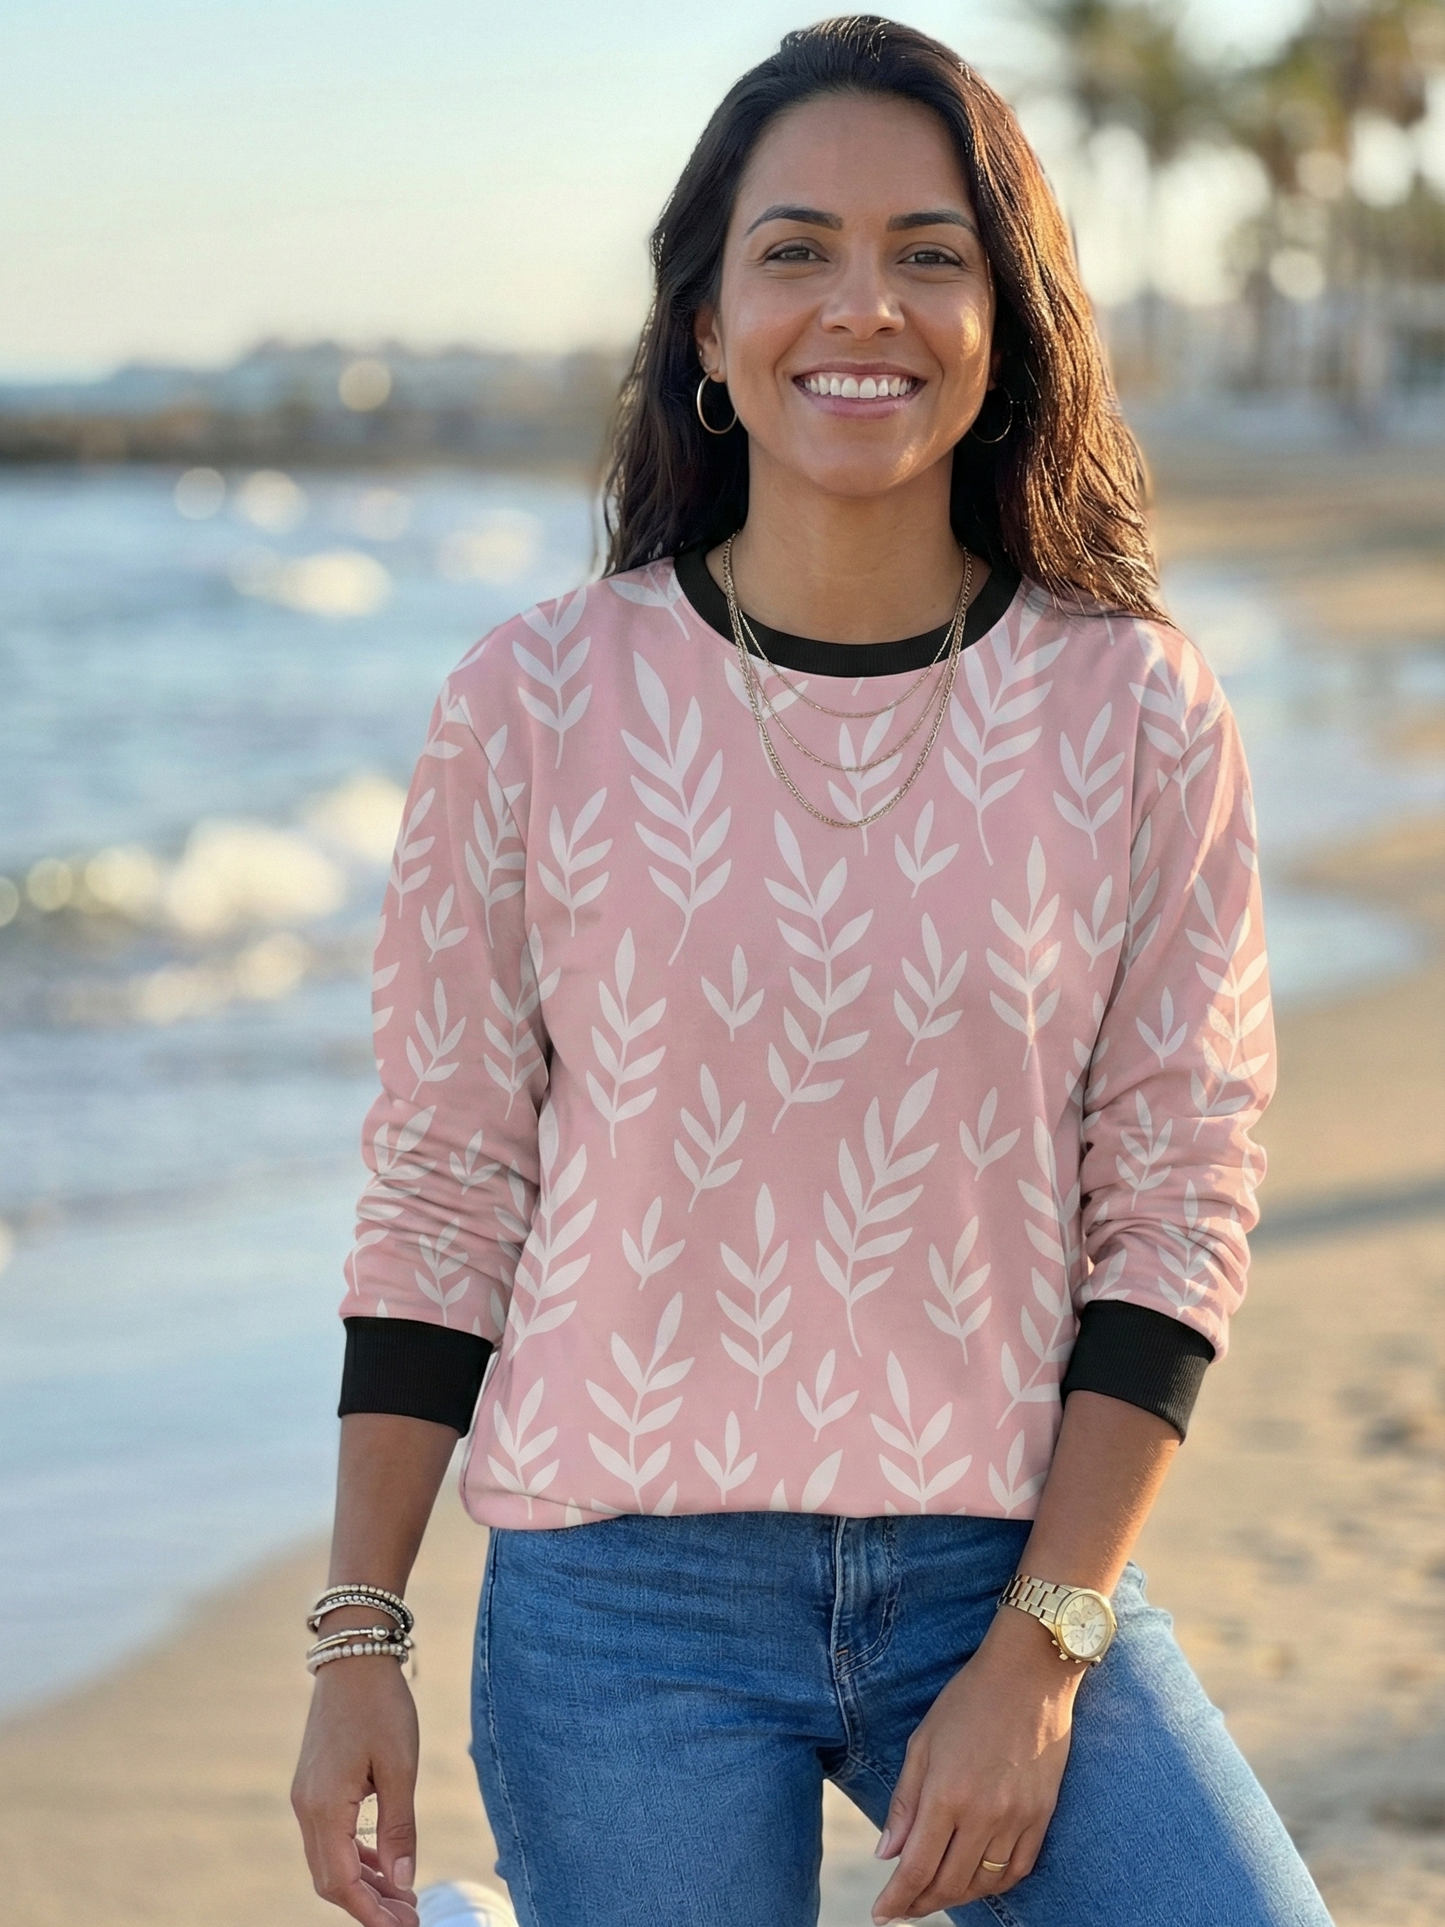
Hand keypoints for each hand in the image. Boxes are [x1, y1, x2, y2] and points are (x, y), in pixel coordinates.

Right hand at [292, 1653, 421, 1925]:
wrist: (354, 1655)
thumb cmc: (381, 1706)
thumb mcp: (400, 1767)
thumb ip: (399, 1828)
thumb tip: (403, 1883)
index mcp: (323, 1807)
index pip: (342, 1882)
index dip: (371, 1913)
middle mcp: (306, 1808)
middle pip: (331, 1879)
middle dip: (368, 1906)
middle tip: (409, 1918)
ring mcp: (306, 1796)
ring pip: (329, 1860)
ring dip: (363, 1884)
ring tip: (402, 1899)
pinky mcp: (314, 1785)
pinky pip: (330, 1837)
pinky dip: (356, 1857)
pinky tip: (384, 1863)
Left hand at [871, 1608, 1081, 1921]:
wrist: (1029, 1676)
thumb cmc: (968, 1700)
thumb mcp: (922, 1741)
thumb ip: (905, 1802)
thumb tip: (887, 1854)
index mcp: (946, 1794)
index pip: (917, 1867)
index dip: (897, 1899)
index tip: (880, 1915)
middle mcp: (983, 1815)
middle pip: (948, 1884)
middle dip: (921, 1903)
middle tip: (903, 1907)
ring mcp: (1017, 1818)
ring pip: (983, 1884)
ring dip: (955, 1896)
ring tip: (934, 1894)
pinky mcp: (1043, 1816)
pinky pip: (1018, 1869)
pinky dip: (994, 1884)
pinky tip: (976, 1880)